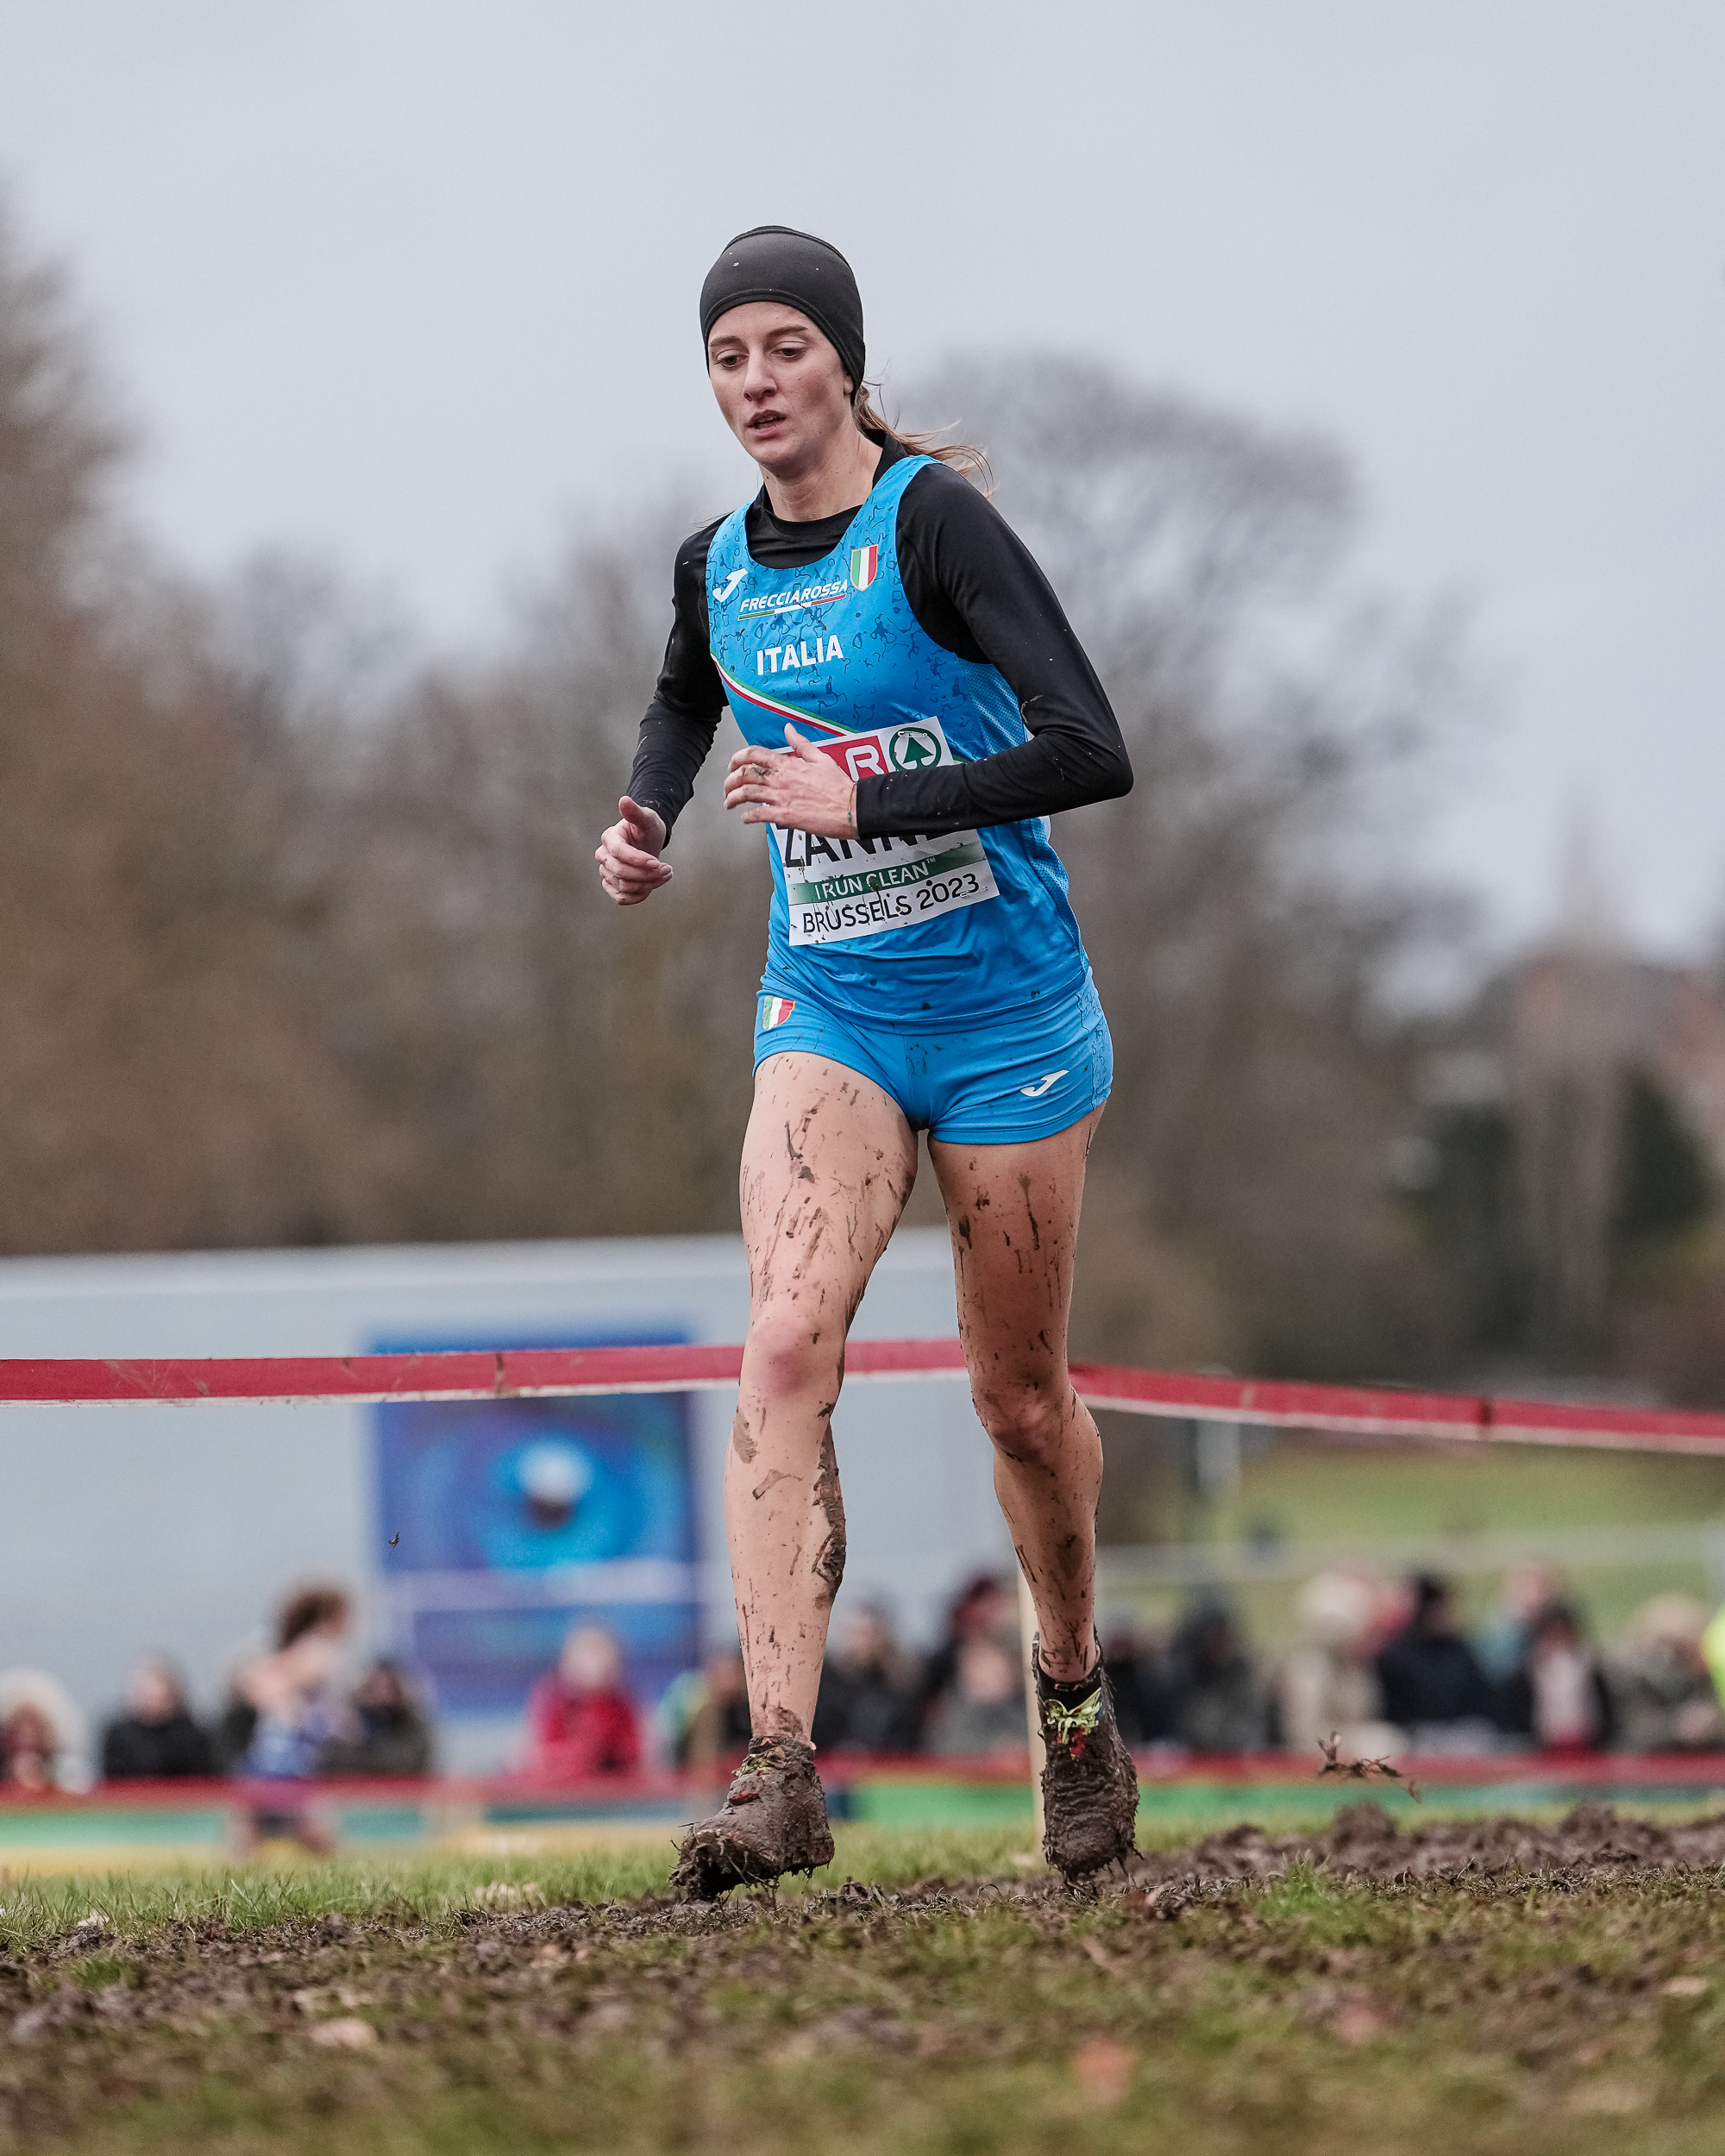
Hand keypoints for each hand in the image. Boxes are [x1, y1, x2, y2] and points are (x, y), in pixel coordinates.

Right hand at [595, 795, 671, 904]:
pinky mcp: (612, 886)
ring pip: (624, 886)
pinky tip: (653, 885)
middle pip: (620, 872)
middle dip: (647, 874)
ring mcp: (606, 872)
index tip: (657, 863)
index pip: (619, 852)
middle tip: (668, 869)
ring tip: (666, 874)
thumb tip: (624, 800)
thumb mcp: (647, 818)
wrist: (647, 842)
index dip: (637, 860)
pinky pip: (622, 898)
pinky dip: (639, 896)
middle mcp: (603, 855)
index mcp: (610, 837)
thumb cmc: (646, 828)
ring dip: (649, 884)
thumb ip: (636, 812)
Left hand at [724, 725, 857, 836]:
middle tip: (727, 786)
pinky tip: (745, 818)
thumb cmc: (839, 786)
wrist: (851, 807)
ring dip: (733, 798)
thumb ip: (801, 744)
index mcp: (789, 765)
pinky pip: (759, 816)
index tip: (733, 764)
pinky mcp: (785, 817)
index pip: (755, 754)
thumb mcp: (821, 758)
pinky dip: (748, 818)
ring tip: (729, 802)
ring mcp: (781, 798)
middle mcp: (781, 780)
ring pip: (746, 794)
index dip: (738, 758)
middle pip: (745, 775)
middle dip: (730, 780)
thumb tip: (789, 728)